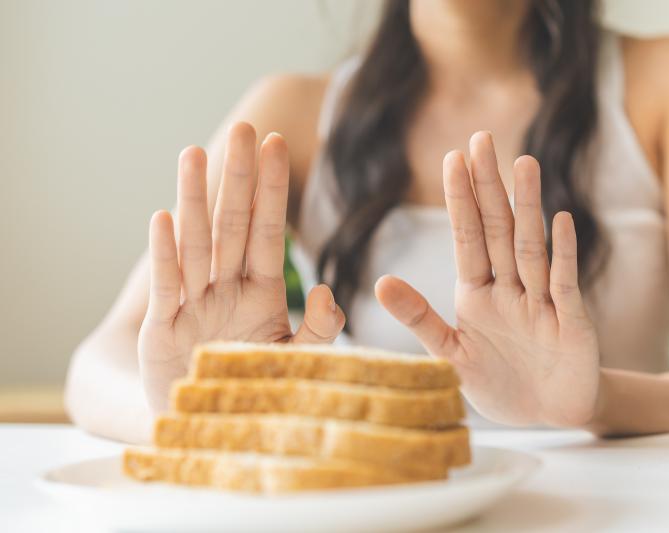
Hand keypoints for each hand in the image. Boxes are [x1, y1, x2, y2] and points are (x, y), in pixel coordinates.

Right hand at [139, 123, 344, 411]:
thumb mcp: (295, 361)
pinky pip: (166, 287)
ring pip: (196, 243)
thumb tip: (329, 292)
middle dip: (239, 177)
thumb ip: (318, 330)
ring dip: (196, 199)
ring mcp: (192, 305)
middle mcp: (224, 289)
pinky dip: (166, 255)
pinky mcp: (162, 331)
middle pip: (233, 224)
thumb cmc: (255, 391)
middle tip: (245, 127)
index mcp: (259, 293)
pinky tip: (164, 217)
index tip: (278, 144)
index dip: (271, 189)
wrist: (212, 433)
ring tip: (196, 153)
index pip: (267, 231)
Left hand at [376, 131, 599, 426]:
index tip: (452, 158)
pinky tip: (560, 220)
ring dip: (526, 207)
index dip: (460, 199)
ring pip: (530, 247)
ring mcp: (541, 301)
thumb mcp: (451, 355)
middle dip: (488, 186)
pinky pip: (564, 283)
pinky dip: (562, 254)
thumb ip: (420, 319)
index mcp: (477, 293)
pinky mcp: (570, 322)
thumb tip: (379, 281)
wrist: (548, 413)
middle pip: (497, 230)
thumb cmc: (499, 382)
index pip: (467, 238)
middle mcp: (509, 288)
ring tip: (522, 164)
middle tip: (481, 139)